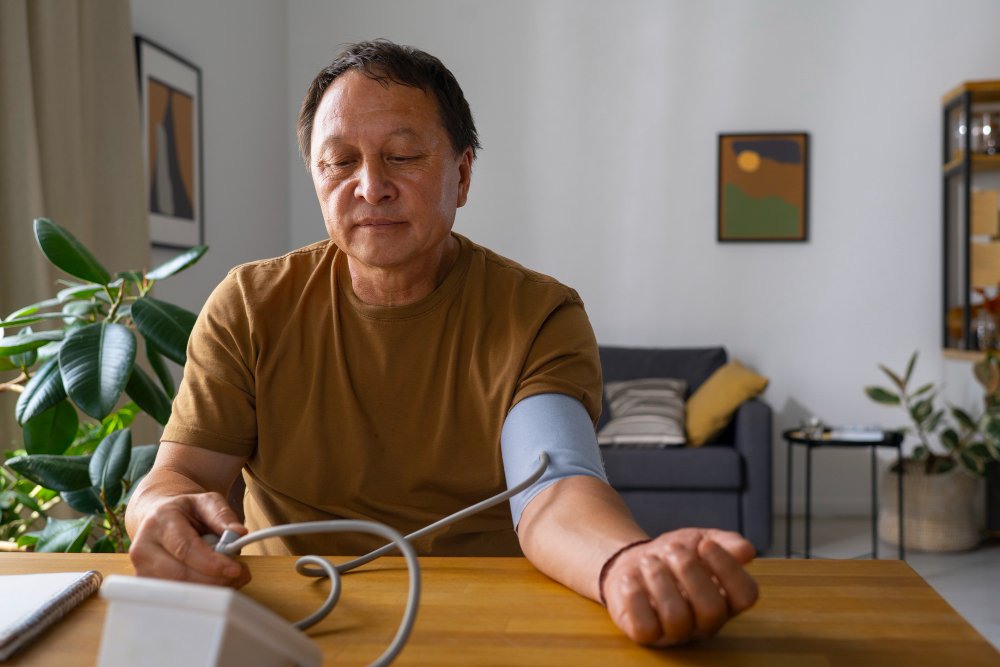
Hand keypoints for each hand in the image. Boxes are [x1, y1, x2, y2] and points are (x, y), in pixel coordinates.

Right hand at [128, 492, 250, 587]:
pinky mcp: (145, 585)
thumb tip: (239, 533)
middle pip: (179, 574)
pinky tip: (214, 583)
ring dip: (209, 589)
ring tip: (230, 578)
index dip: (211, 562)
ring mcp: (140, 569)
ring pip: (177, 590)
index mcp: (160, 520)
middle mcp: (144, 546)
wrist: (158, 517)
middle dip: (215, 579)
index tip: (235, 569)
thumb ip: (223, 516)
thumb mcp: (207, 503)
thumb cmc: (186, 512)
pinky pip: (175, 597)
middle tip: (241, 575)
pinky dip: (200, 594)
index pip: (184, 548)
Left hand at [601, 528, 757, 645]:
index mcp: (726, 599)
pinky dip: (635, 597)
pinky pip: (645, 627)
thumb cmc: (673, 555)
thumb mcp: (701, 540)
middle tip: (672, 548)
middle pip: (712, 609)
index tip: (705, 544)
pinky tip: (630, 579)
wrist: (634, 560)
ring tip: (648, 560)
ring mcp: (676, 632)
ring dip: (659, 579)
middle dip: (690, 571)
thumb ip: (726, 542)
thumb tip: (747, 551)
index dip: (728, 568)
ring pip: (677, 617)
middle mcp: (705, 622)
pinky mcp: (646, 635)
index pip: (745, 595)